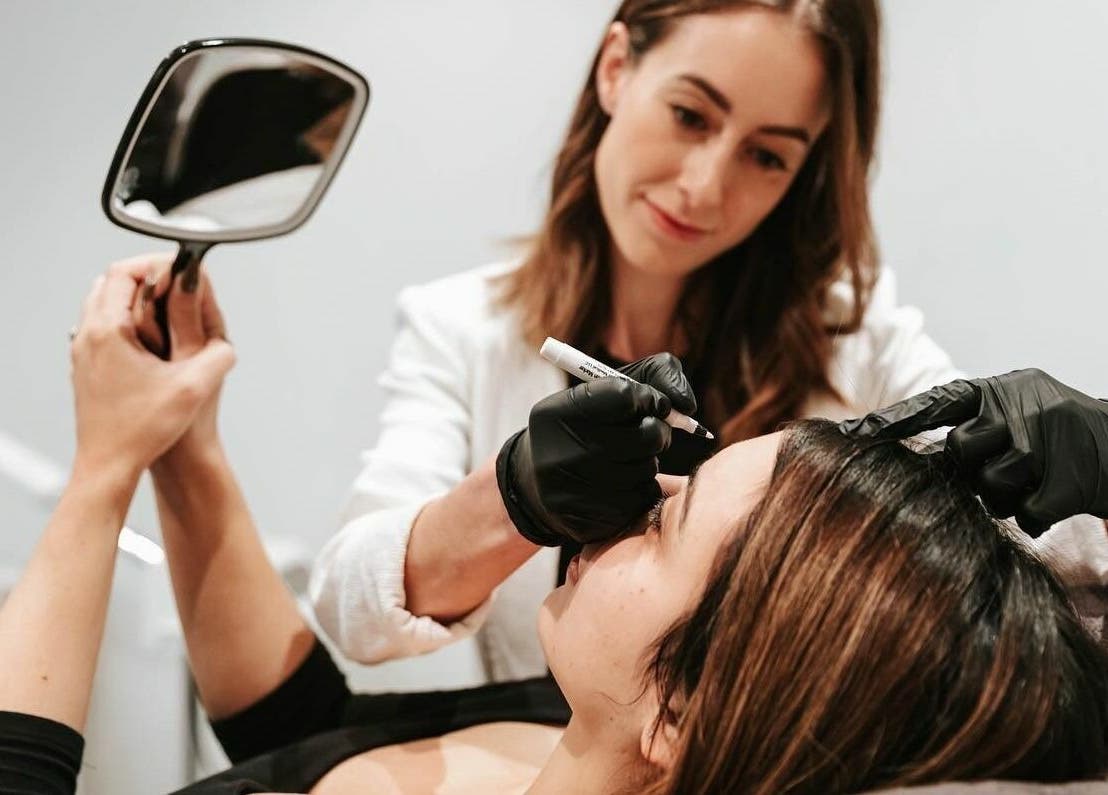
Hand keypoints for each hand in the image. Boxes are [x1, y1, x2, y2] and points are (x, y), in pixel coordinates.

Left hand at [69, 257, 234, 483]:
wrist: (108, 467)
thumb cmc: (143, 431)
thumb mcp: (193, 389)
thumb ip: (218, 356)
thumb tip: (229, 339)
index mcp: (108, 332)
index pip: (125, 272)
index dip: (157, 264)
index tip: (182, 270)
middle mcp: (88, 336)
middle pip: (111, 282)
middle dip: (147, 277)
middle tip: (177, 284)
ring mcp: (83, 352)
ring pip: (104, 304)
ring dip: (135, 298)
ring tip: (168, 309)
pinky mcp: (87, 368)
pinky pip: (102, 327)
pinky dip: (126, 320)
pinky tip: (152, 341)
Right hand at [496, 353, 697, 545]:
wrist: (537, 484)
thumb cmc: (584, 426)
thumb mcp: (603, 390)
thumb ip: (652, 377)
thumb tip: (688, 405)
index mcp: (557, 414)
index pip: (625, 395)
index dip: (648, 397)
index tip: (649, 402)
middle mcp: (560, 454)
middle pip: (647, 435)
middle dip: (657, 430)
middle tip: (648, 430)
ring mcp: (574, 492)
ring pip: (649, 468)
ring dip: (648, 460)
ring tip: (624, 457)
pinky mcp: (590, 522)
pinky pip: (644, 497)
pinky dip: (642, 487)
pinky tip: (621, 483)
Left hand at [839, 369, 1107, 534]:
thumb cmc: (1050, 433)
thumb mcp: (1010, 410)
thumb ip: (967, 426)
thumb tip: (912, 457)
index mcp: (995, 390)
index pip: (933, 403)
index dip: (891, 420)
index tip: (850, 434)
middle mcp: (1018, 408)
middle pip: (961, 451)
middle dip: (972, 468)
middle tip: (1000, 467)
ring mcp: (1046, 444)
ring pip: (992, 488)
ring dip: (1006, 494)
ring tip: (1033, 479)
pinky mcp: (1068, 484)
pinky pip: (1026, 515)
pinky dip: (1036, 514)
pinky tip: (1053, 497)